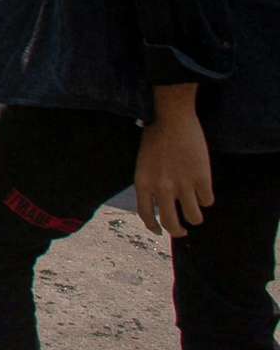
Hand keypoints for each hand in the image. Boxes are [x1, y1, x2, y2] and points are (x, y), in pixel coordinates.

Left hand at [135, 97, 214, 237]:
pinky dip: (207, 198)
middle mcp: (161, 188)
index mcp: (142, 183)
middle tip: (182, 231)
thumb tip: (161, 203)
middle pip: (171, 223)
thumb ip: (150, 183)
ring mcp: (182, 184)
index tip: (159, 231)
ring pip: (194, 217)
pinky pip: (207, 200)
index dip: (153, 227)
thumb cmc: (155, 136)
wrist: (171, 118)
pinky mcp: (201, 179)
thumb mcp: (143, 163)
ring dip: (195, 217)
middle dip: (178, 231)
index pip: (145, 215)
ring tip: (196, 211)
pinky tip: (204, 189)